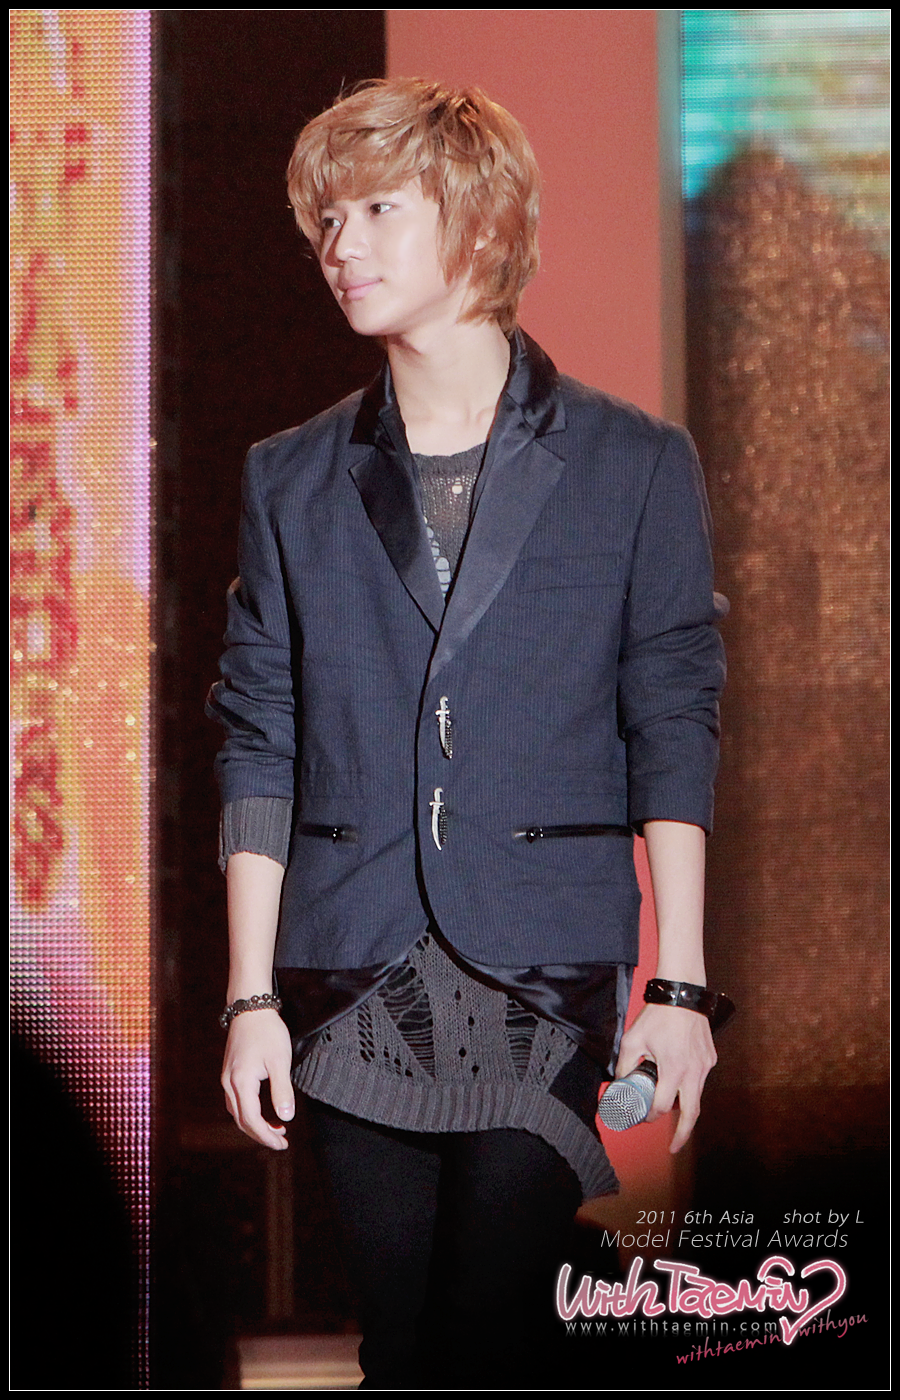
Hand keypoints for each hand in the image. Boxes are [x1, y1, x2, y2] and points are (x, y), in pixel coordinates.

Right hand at [221, 1009, 294, 1149]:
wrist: (250, 1007)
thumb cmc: (267, 1032)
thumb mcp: (280, 1061)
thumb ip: (282, 1091)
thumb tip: (286, 1117)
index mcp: (241, 1082)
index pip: (252, 1120)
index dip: (266, 1136)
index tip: (283, 1144)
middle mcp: (229, 1083)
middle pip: (242, 1120)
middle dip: (261, 1134)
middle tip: (281, 1141)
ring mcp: (227, 1077)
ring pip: (237, 1112)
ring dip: (254, 1125)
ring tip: (276, 1129)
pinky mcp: (230, 1072)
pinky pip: (236, 1101)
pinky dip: (249, 1112)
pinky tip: (263, 1111)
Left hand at [615, 1002, 715, 1153]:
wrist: (682, 993)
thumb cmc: (658, 1016)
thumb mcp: (632, 1040)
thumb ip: (624, 1065)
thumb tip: (618, 1082)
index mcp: (673, 1070)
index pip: (662, 1106)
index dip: (650, 1116)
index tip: (644, 1117)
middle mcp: (693, 1072)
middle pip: (691, 1114)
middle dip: (682, 1135)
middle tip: (674, 1147)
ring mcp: (705, 1066)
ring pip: (697, 1096)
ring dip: (684, 1107)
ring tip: (669, 1109)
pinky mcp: (710, 1058)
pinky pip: (700, 1079)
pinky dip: (689, 1086)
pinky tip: (677, 1082)